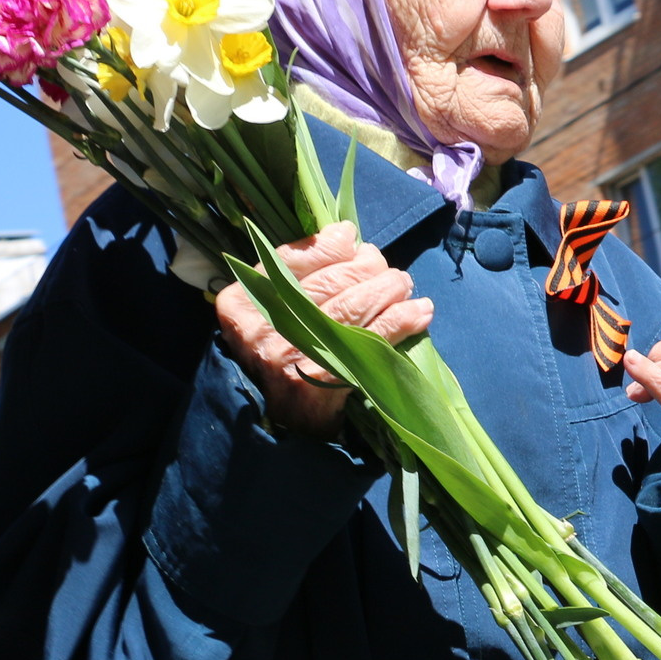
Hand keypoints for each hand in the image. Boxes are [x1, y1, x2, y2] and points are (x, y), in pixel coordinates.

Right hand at [214, 222, 431, 437]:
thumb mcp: (268, 312)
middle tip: (389, 271)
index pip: (291, 261)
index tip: (352, 241)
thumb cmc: (278, 356)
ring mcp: (293, 356)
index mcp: (240, 304)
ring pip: (353, 305)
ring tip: (405, 285)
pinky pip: (373, 339)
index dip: (329, 248)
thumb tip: (344, 234)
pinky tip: (420, 312)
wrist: (276, 425)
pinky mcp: (325, 379)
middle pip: (328, 283)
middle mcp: (263, 329)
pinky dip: (402, 320)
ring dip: (389, 289)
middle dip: (367, 269)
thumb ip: (297, 273)